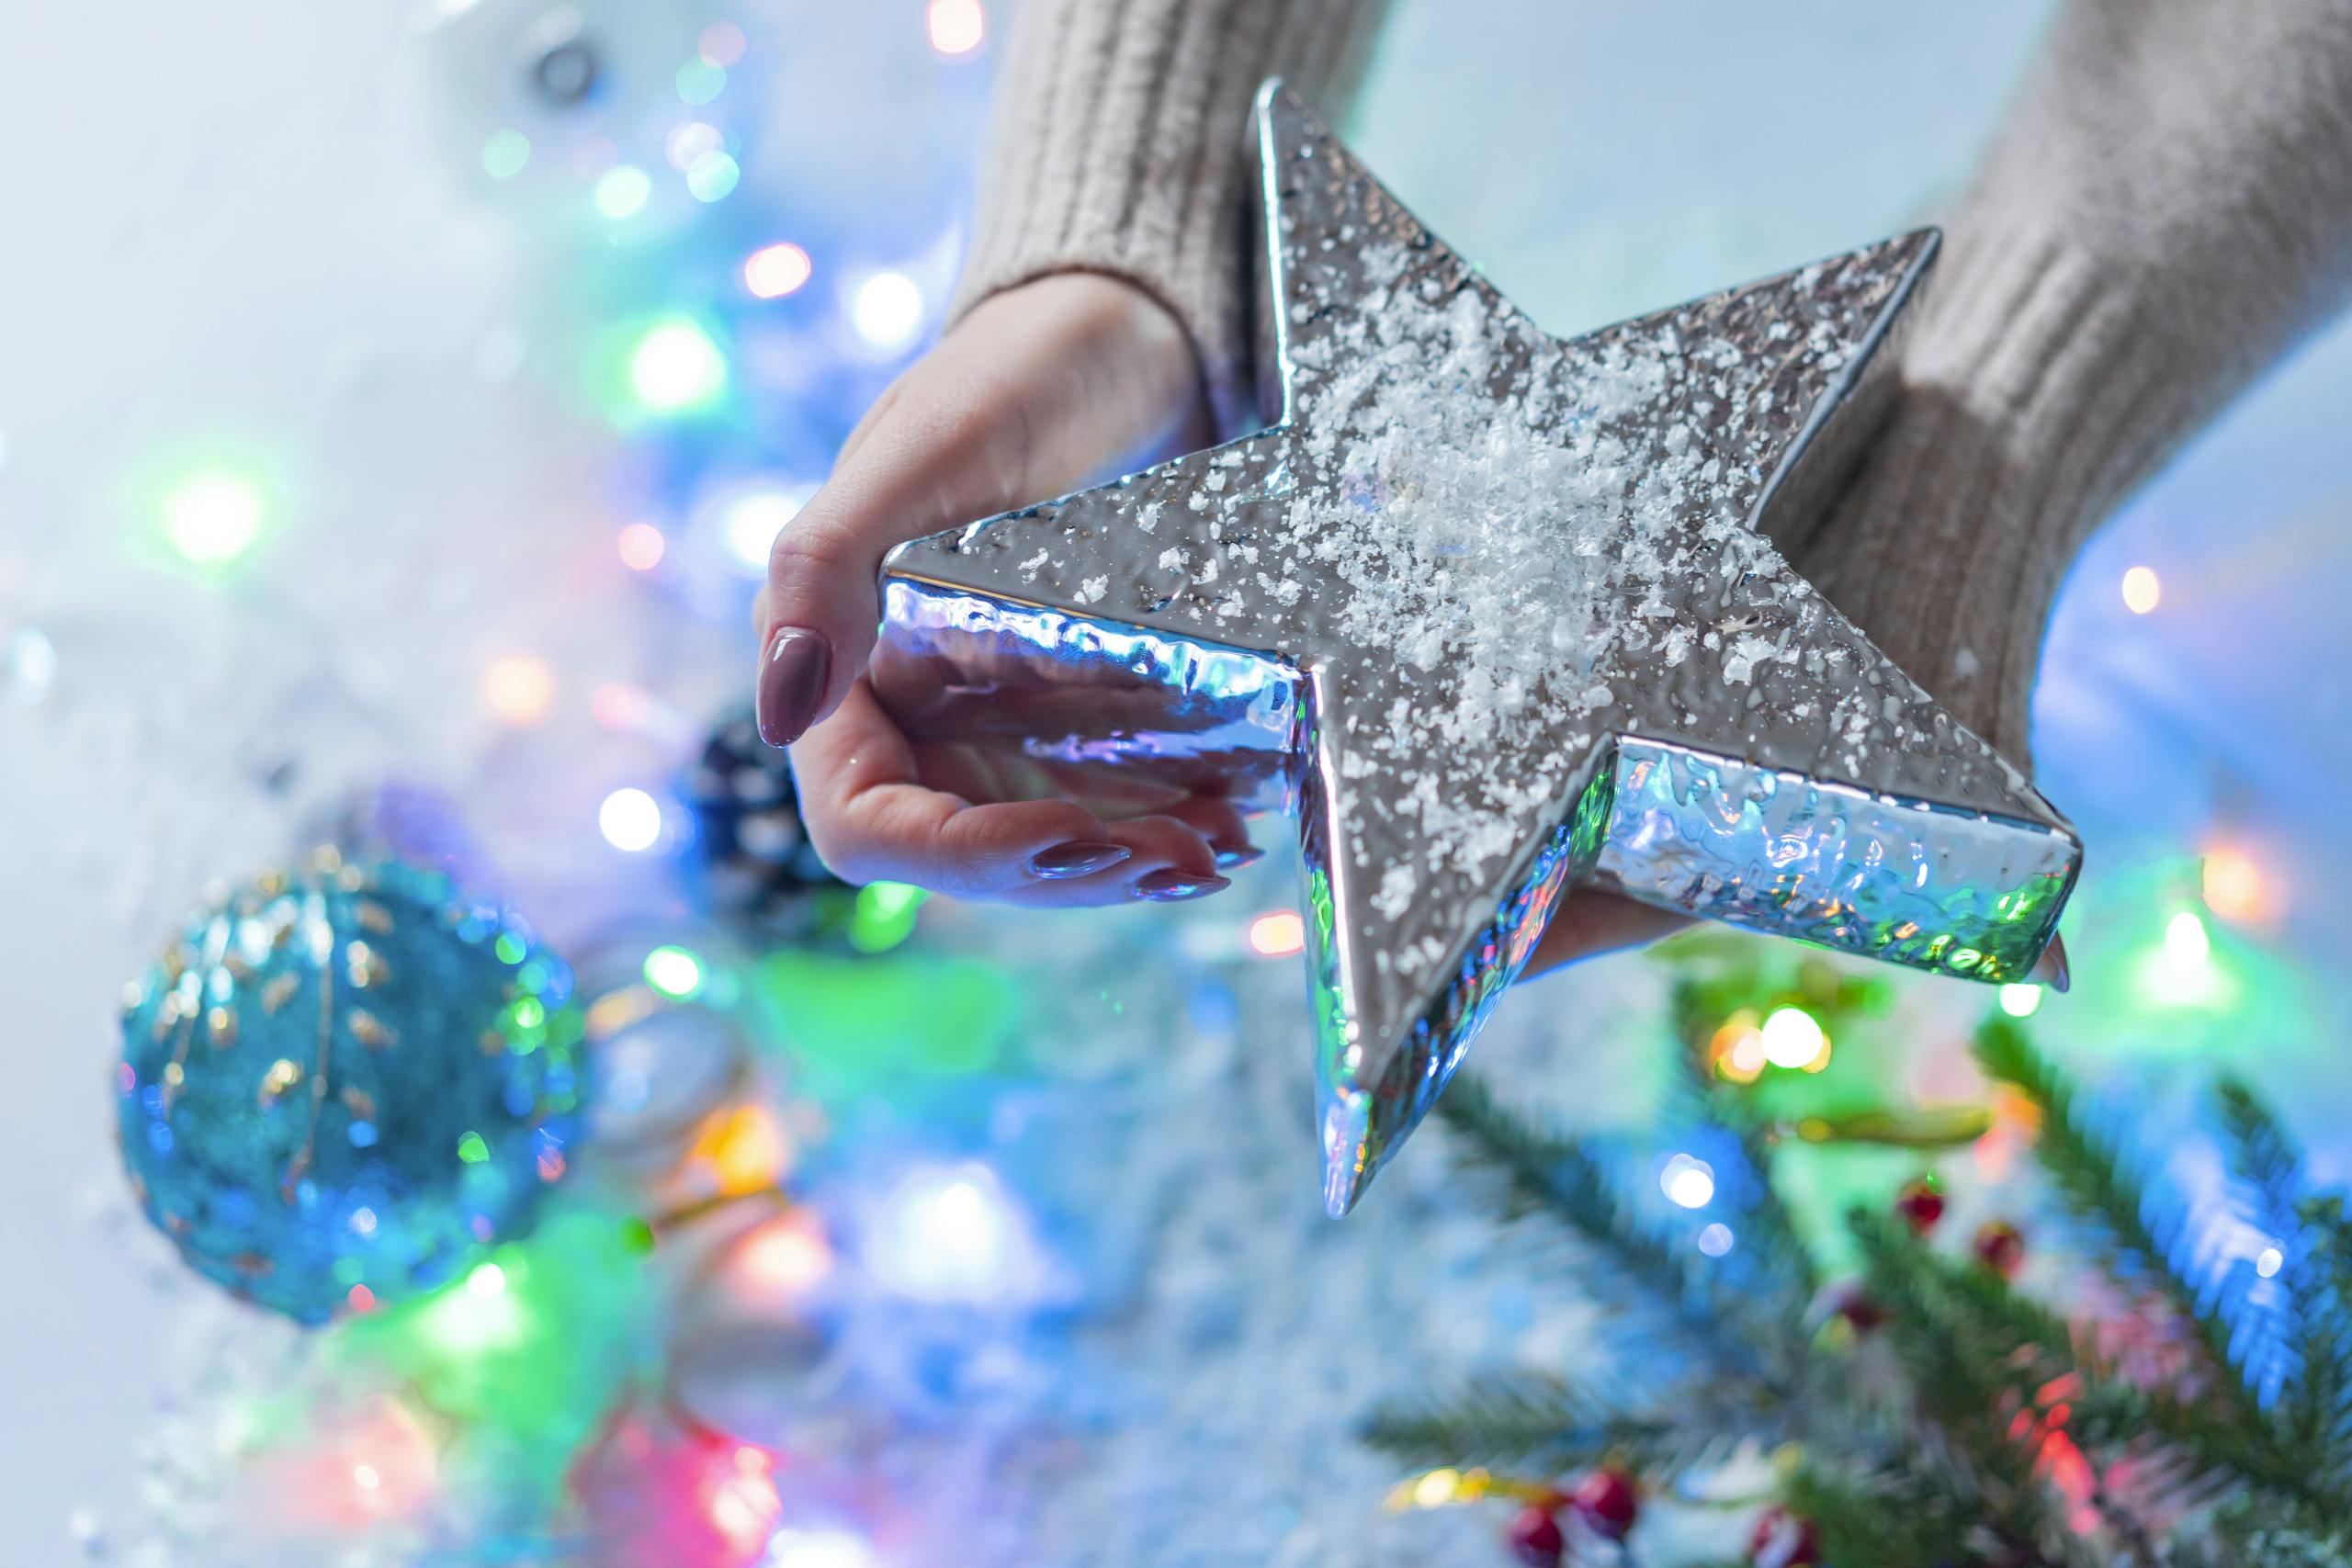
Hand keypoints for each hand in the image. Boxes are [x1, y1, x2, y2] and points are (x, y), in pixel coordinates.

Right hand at [754, 273, 1249, 905]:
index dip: (960, 857)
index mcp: (846, 668)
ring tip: (1217, 847)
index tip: (1072, 833)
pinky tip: (1231, 819)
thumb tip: (775, 707)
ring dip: (1130, 867)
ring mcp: (999, 719)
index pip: (867, 822)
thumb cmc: (1017, 370)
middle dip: (1071, 874)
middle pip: (971, 858)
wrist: (1127, 333)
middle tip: (1180, 853)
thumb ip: (825, 566)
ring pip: (1050, 848)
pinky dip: (1166, 825)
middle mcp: (914, 712)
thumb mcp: (925, 450)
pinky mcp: (1079, 711)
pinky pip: (1110, 803)